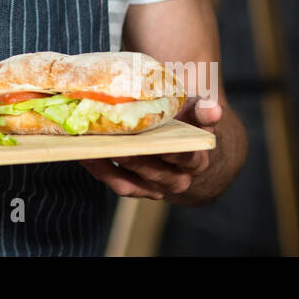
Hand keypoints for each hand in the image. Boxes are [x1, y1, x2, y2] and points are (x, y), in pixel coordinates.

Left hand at [80, 98, 220, 200]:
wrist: (181, 151)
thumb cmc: (186, 125)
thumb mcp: (196, 114)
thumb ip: (203, 111)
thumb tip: (213, 108)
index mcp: (194, 158)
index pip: (186, 157)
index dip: (171, 151)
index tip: (154, 139)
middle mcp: (177, 179)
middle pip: (151, 169)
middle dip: (130, 153)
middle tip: (109, 135)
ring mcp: (155, 188)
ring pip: (130, 181)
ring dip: (107, 163)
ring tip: (87, 144)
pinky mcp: (135, 189)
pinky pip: (116, 183)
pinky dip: (99, 169)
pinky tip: (85, 153)